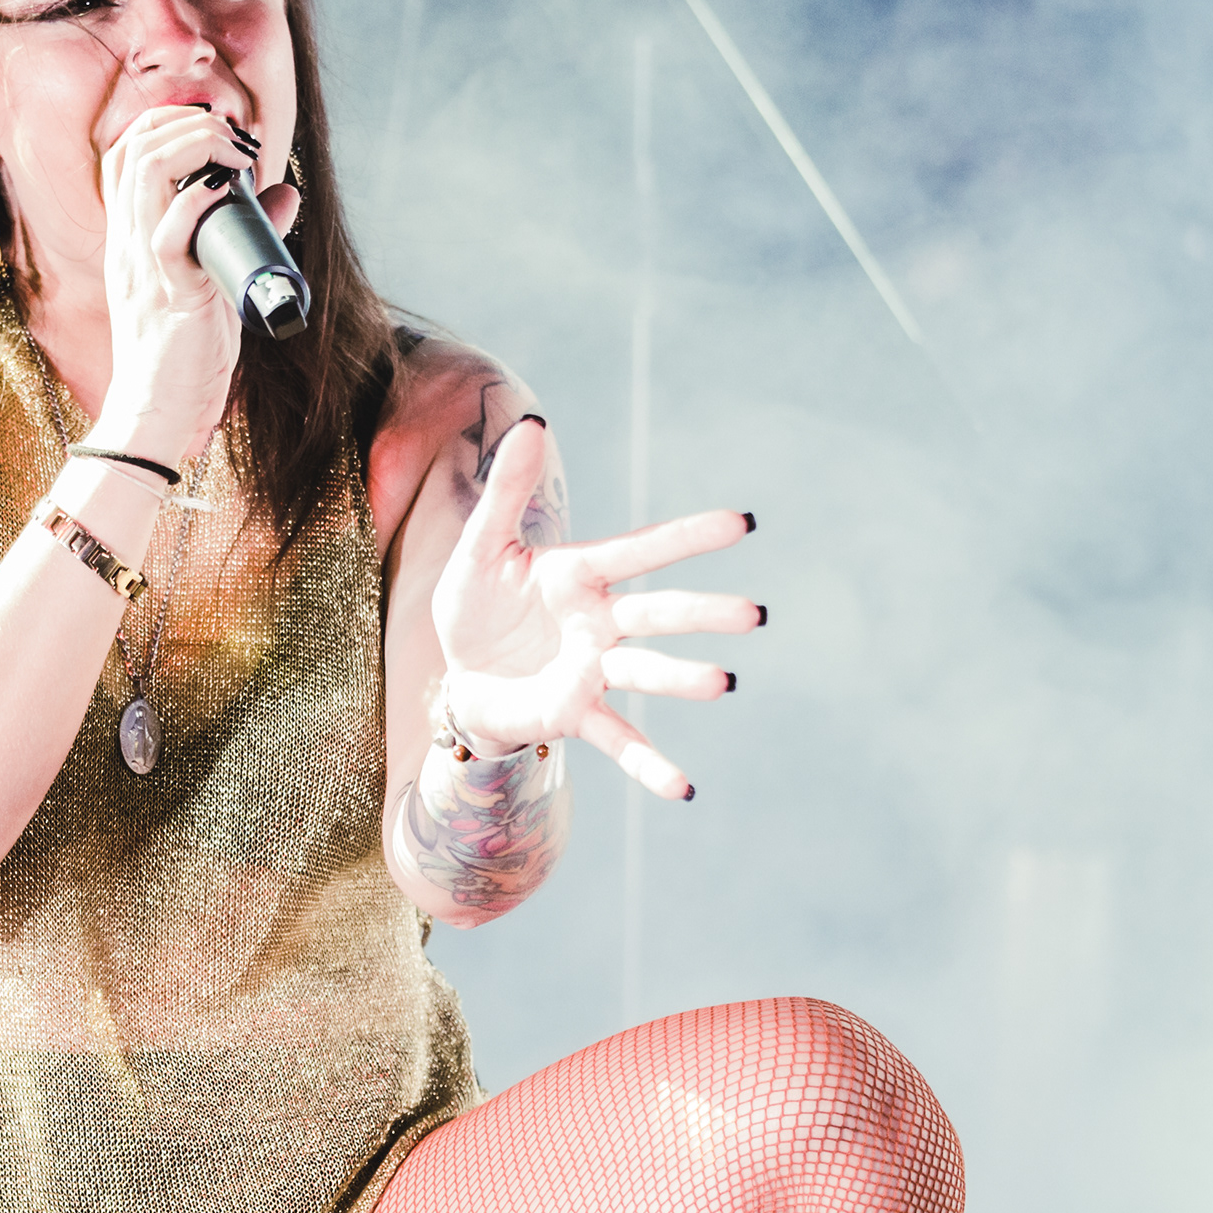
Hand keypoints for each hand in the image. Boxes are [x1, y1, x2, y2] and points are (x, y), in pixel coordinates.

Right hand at [93, 103, 298, 462]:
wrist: (159, 413)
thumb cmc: (185, 351)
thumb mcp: (213, 279)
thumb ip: (243, 233)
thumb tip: (284, 192)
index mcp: (129, 236)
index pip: (124, 153)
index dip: (165, 122)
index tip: (217, 128)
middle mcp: (127, 242)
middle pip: (131, 147)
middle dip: (184, 122)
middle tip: (235, 138)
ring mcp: (143, 265)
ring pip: (144, 174)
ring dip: (194, 146)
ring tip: (235, 154)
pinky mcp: (169, 294)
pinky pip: (168, 233)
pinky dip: (198, 200)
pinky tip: (227, 188)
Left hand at [432, 418, 757, 800]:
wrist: (458, 675)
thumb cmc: (476, 607)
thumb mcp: (481, 547)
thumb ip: (507, 490)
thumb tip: (532, 423)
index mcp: (582, 576)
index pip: (642, 550)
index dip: (689, 538)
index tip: (743, 524)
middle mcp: (600, 624)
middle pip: (658, 614)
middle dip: (703, 614)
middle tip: (754, 614)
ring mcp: (592, 672)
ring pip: (646, 674)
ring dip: (683, 680)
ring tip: (723, 683)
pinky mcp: (575, 714)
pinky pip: (618, 740)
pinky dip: (650, 766)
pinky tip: (683, 789)